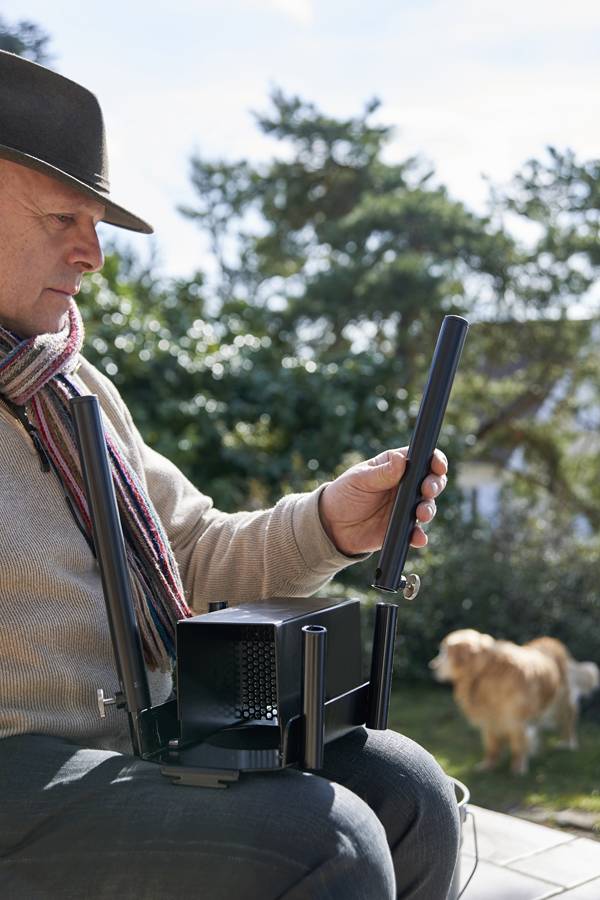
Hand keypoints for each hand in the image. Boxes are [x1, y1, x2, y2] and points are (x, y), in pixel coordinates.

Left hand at [318, 448, 447, 556]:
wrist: (332, 525)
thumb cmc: (344, 494)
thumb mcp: (359, 480)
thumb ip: (381, 473)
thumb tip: (401, 460)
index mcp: (396, 467)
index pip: (422, 459)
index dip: (435, 460)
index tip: (438, 465)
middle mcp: (405, 486)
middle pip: (431, 481)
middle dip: (435, 484)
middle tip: (427, 490)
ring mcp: (406, 508)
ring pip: (427, 506)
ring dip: (429, 509)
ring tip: (421, 514)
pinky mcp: (402, 529)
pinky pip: (416, 532)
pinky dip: (420, 536)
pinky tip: (418, 538)